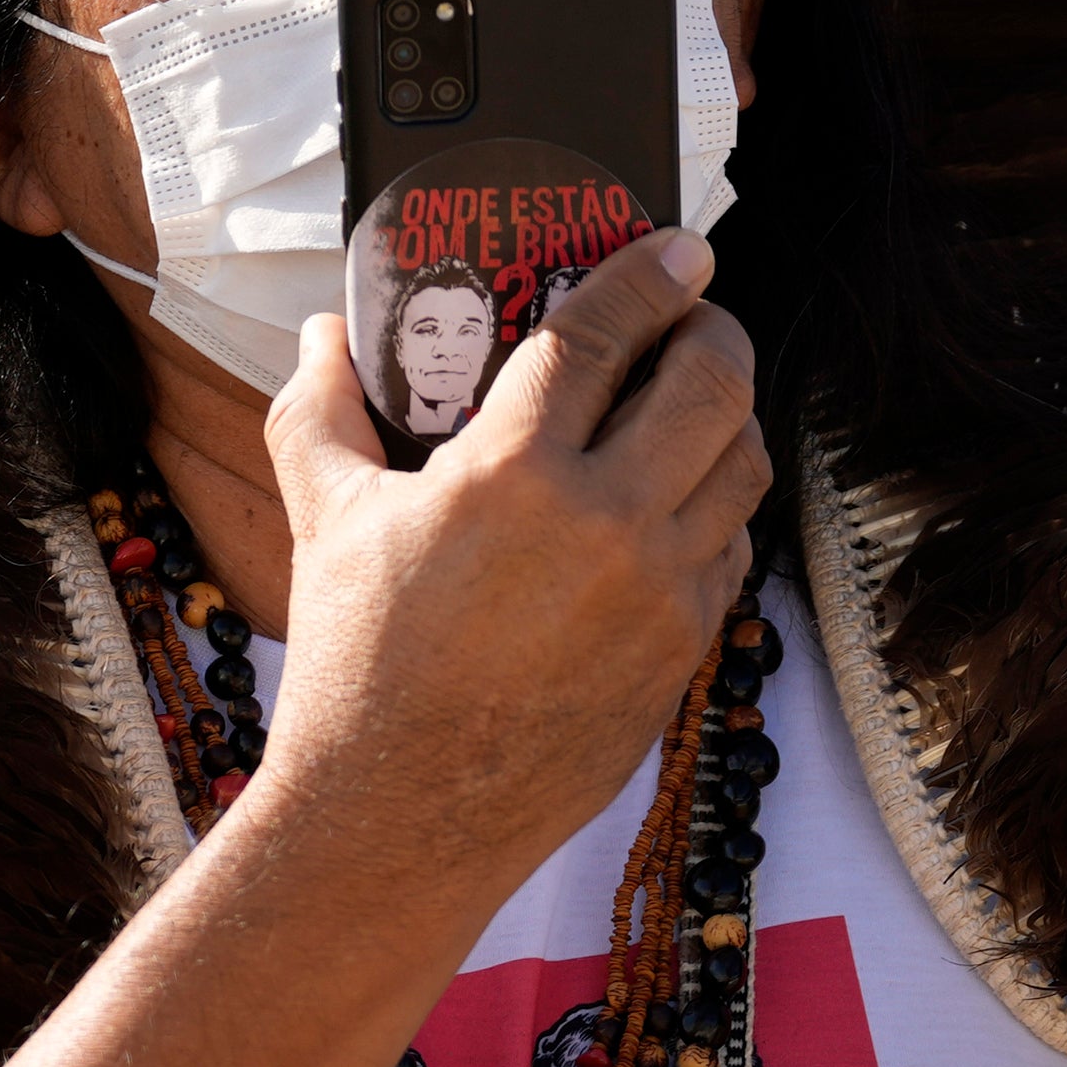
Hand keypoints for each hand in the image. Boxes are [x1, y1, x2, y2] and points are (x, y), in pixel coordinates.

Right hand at [256, 233, 770, 893]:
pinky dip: (717, 506)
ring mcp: (658, 594)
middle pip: (713, 383)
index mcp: (512, 474)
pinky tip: (679, 499)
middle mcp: (605, 525)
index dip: (652, 273)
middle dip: (715, 330)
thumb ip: (322, 410)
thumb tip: (324, 334)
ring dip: (730, 414)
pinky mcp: (681, 652)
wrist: (397, 819)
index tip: (679, 247)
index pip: (606, 333)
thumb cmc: (354, 669)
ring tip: (696, 399)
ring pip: (744, 464)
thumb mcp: (325, 522)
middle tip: (694, 317)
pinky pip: (731, 550)